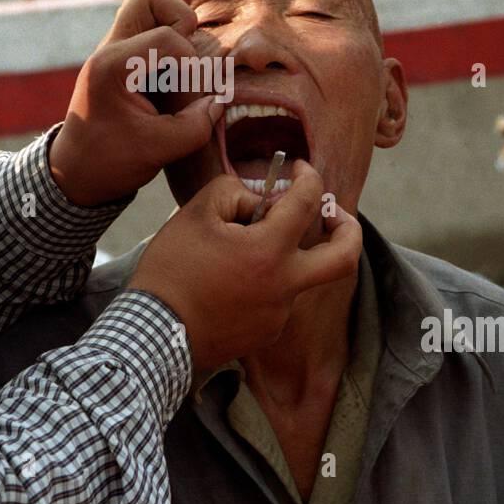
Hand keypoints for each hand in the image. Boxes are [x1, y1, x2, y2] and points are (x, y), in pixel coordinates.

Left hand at [50, 0, 222, 206]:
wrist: (74, 174)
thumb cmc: (109, 163)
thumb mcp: (158, 151)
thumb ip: (195, 126)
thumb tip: (220, 102)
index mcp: (111, 67)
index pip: (167, 38)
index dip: (192, 65)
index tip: (193, 98)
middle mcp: (108, 50)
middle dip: (178, 21)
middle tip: (184, 60)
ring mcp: (113, 51)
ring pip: (147, 8)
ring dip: (173, 31)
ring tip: (179, 70)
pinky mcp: (122, 61)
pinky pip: (148, 32)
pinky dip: (168, 47)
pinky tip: (173, 80)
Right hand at [129, 160, 363, 372]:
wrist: (154, 335)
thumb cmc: (171, 271)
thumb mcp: (195, 213)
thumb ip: (234, 192)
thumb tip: (258, 200)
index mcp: (269, 251)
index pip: (308, 201)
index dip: (308, 175)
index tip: (298, 168)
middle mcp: (285, 286)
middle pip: (345, 257)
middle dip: (349, 228)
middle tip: (334, 213)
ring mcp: (278, 314)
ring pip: (301, 276)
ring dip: (286, 255)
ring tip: (245, 247)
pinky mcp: (266, 333)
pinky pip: (278, 299)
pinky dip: (266, 281)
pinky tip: (233, 279)